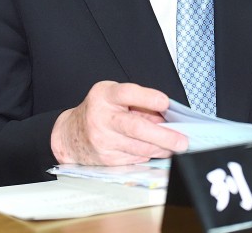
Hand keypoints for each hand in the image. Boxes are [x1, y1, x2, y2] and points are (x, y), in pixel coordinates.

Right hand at [50, 81, 188, 165]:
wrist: (69, 134)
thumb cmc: (98, 110)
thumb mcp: (113, 96)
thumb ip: (139, 102)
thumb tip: (166, 114)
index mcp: (104, 95)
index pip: (127, 93)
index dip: (147, 97)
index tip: (166, 103)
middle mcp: (101, 118)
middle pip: (136, 128)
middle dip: (163, 136)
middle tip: (182, 141)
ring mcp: (103, 141)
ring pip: (139, 147)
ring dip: (161, 148)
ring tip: (176, 146)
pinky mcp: (106, 159)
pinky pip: (134, 158)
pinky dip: (149, 154)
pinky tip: (156, 150)